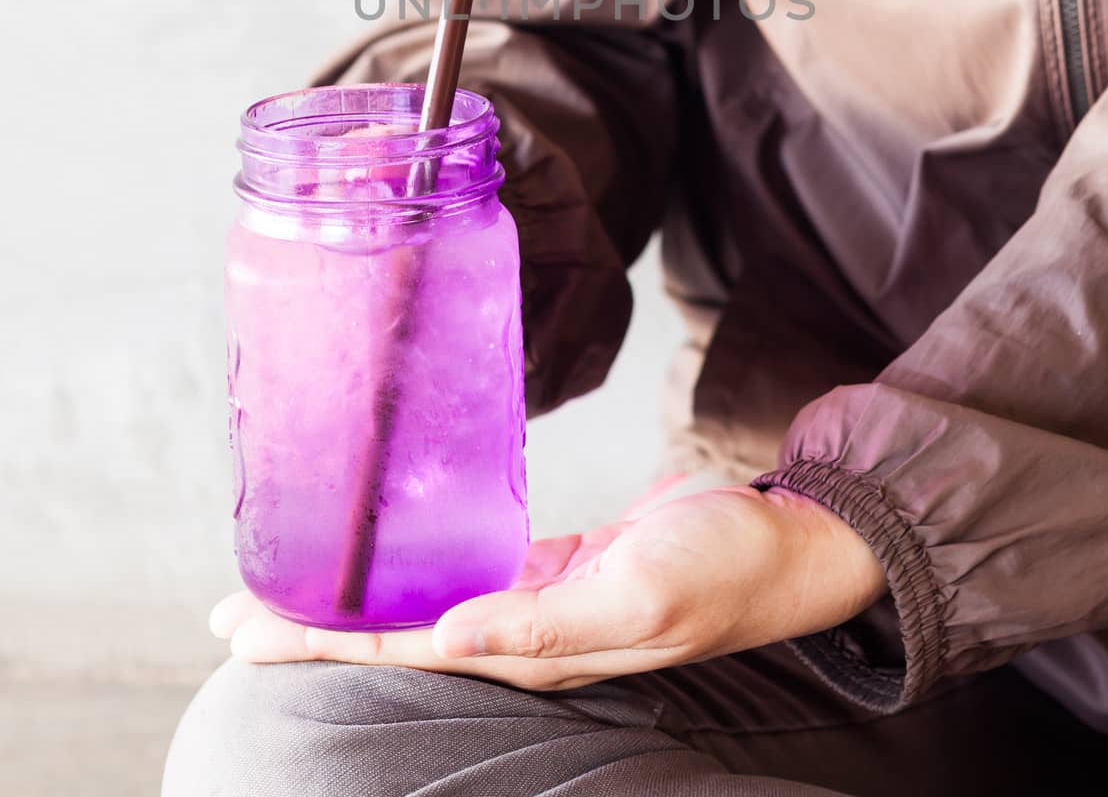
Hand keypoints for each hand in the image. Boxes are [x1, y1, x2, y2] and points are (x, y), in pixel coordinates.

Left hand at [210, 486, 886, 690]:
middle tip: (234, 616)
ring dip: (360, 600)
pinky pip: (475, 569)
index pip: (401, 652)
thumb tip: (449, 636)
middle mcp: (522, 634)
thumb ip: (547, 620)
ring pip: (427, 605)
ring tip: (295, 588)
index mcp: (530, 649)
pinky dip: (426, 563)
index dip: (323, 642)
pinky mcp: (561, 566)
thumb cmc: (723, 567)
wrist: (784, 544)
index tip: (250, 631)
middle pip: (397, 636)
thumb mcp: (641, 591)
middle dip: (316, 627)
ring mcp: (539, 600)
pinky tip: (396, 556)